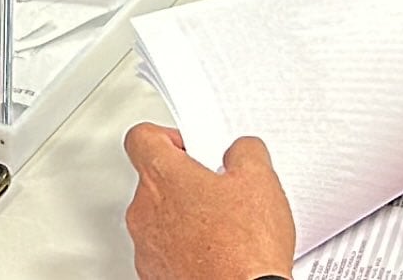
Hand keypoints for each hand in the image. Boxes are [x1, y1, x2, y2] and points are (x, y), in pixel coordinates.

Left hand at [124, 125, 295, 279]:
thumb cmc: (244, 249)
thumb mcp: (260, 180)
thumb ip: (245, 151)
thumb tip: (242, 152)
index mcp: (162, 176)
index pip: (142, 138)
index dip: (167, 137)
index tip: (190, 147)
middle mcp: (144, 210)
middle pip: (154, 180)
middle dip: (185, 182)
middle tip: (218, 191)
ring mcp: (146, 246)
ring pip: (159, 218)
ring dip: (185, 218)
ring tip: (223, 227)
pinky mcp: (154, 273)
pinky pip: (164, 250)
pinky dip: (185, 248)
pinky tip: (217, 252)